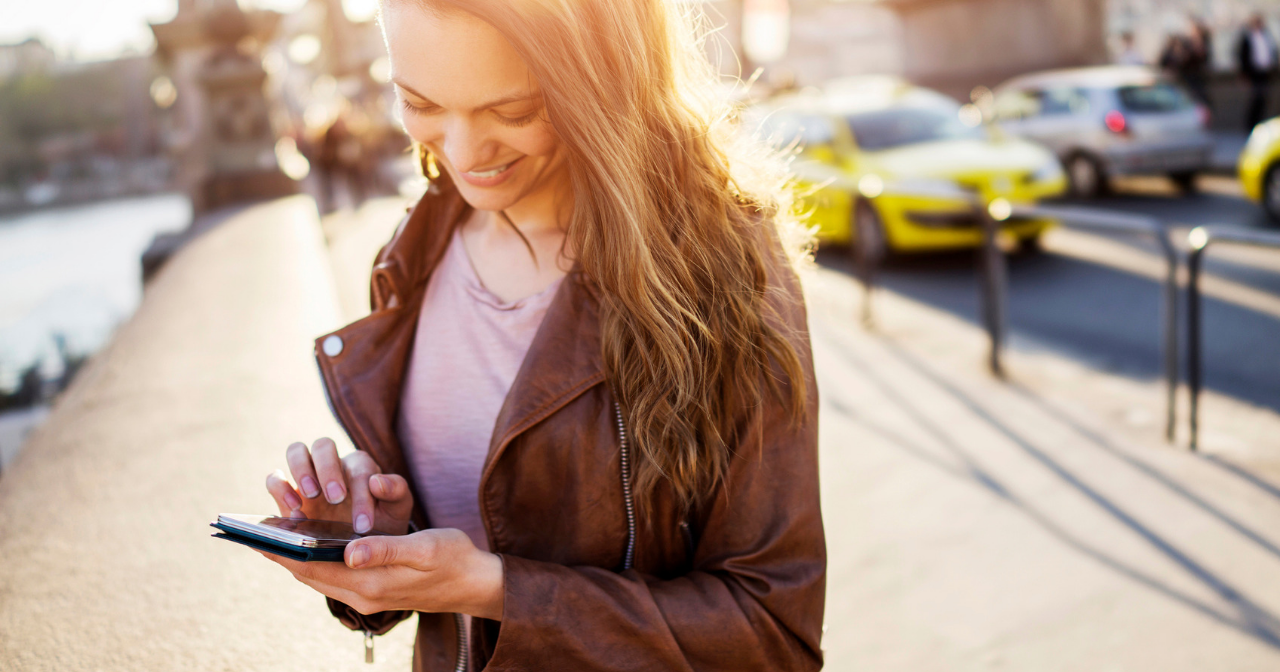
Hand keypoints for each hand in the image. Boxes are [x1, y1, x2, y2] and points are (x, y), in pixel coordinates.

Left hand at [258, 528, 504, 620]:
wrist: (477, 583)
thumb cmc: (453, 558)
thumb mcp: (423, 548)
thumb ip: (385, 549)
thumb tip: (347, 551)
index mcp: (372, 585)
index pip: (315, 569)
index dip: (285, 553)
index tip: (258, 537)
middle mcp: (365, 596)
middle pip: (311, 576)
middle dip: (284, 556)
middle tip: (255, 535)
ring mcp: (369, 596)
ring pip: (321, 578)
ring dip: (299, 560)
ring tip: (275, 540)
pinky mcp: (376, 591)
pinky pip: (335, 578)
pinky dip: (318, 563)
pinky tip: (311, 548)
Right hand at [265, 437, 413, 534]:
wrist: (361, 546)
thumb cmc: (383, 523)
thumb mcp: (397, 510)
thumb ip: (396, 491)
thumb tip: (377, 481)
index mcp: (361, 466)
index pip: (359, 468)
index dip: (362, 495)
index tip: (363, 525)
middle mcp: (332, 465)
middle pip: (324, 446)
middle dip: (329, 470)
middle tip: (336, 499)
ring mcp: (307, 476)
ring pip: (296, 451)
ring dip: (302, 470)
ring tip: (311, 497)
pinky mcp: (287, 493)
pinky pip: (275, 478)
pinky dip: (280, 488)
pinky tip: (294, 510)